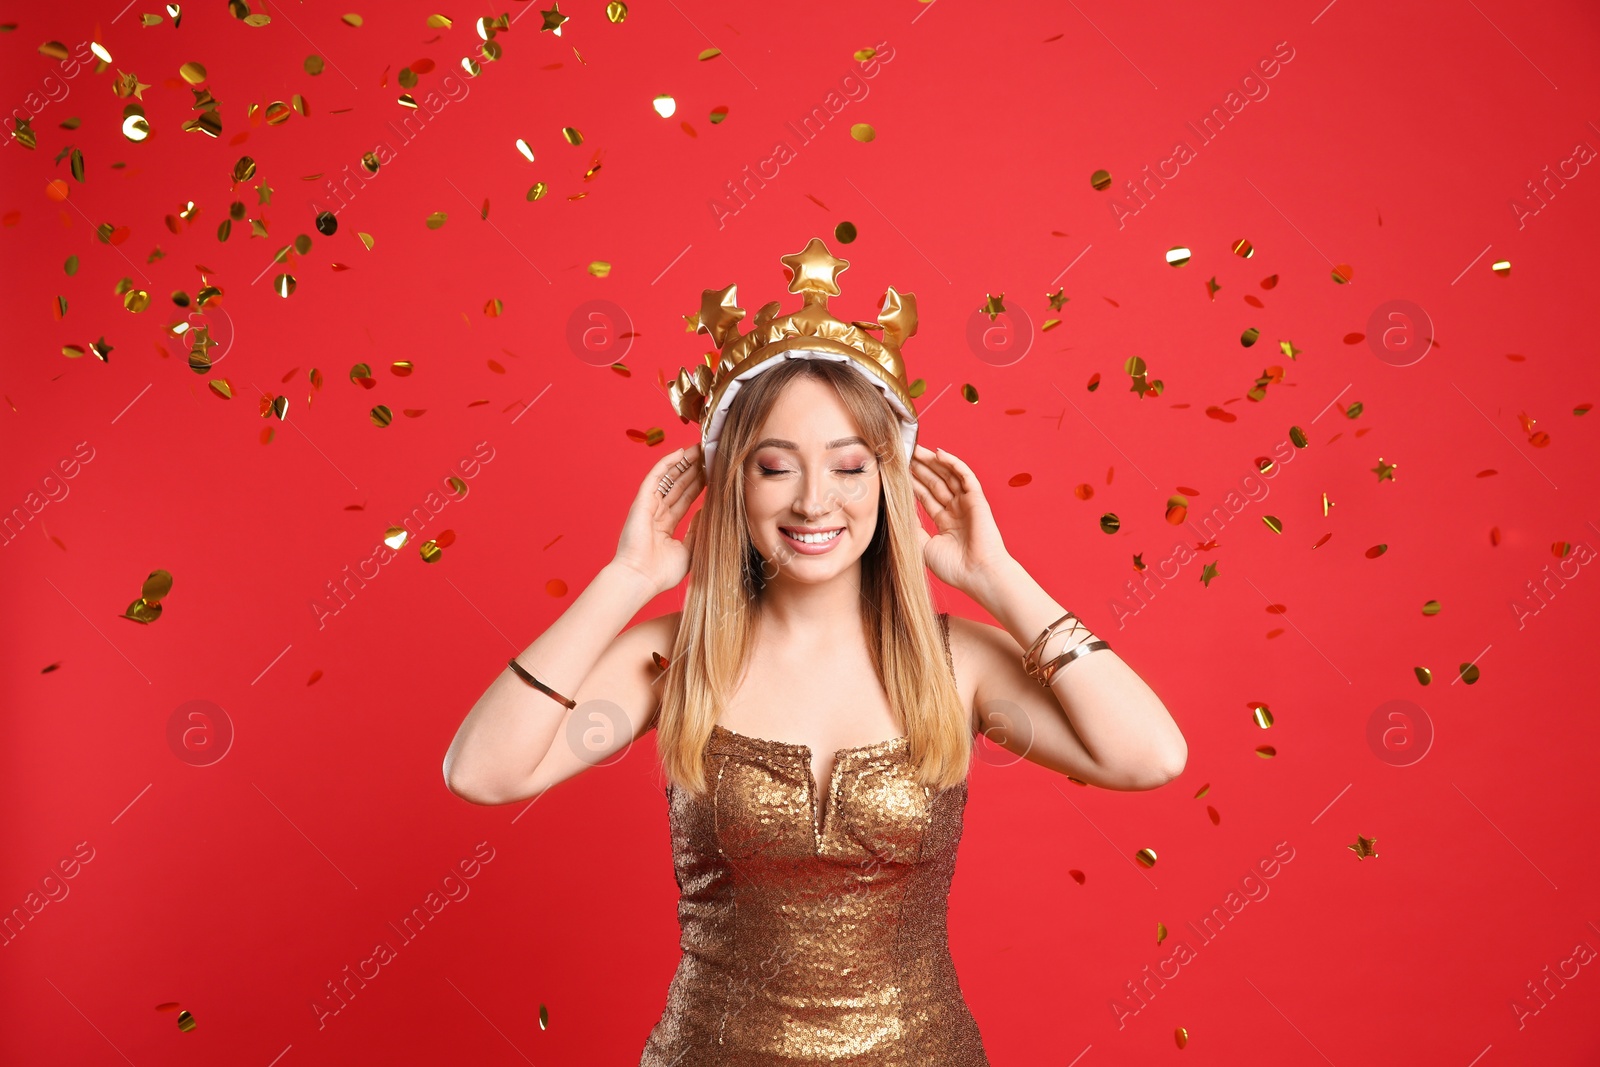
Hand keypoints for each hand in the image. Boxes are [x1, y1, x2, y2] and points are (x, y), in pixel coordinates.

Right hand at [612, 442, 704, 595]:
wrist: (640, 579)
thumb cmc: (661, 573)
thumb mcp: (689, 551)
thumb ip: (697, 531)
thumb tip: (706, 512)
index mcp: (665, 527)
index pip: (685, 499)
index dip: (698, 485)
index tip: (713, 472)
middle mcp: (656, 514)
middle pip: (678, 485)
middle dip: (693, 470)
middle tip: (709, 454)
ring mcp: (648, 507)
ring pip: (668, 478)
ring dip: (683, 462)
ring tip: (699, 448)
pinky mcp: (642, 502)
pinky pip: (655, 477)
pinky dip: (666, 463)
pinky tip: (680, 452)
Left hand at [909, 443, 1011, 592]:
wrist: (978, 575)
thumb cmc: (954, 567)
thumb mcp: (923, 546)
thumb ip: (911, 526)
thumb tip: (896, 510)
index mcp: (946, 523)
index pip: (926, 497)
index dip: (912, 484)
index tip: (897, 473)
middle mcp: (957, 511)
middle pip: (935, 483)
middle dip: (919, 469)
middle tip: (903, 454)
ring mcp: (967, 504)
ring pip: (948, 476)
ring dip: (932, 462)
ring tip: (915, 449)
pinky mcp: (977, 499)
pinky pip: (965, 476)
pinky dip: (953, 463)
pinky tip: (938, 454)